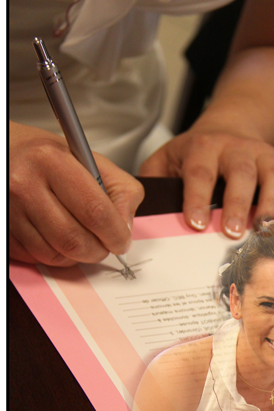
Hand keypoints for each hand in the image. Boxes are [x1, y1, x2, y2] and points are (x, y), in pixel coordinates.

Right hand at [9, 121, 144, 265]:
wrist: (5, 153)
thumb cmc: (46, 157)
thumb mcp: (88, 159)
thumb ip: (119, 189)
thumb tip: (124, 227)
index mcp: (52, 161)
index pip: (95, 211)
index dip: (115, 234)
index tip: (122, 240)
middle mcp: (26, 185)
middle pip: (74, 239)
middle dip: (98, 250)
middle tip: (104, 245)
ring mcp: (10, 210)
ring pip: (55, 254)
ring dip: (76, 256)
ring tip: (82, 239)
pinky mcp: (4, 229)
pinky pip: (36, 257)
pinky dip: (54, 255)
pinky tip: (58, 238)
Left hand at [139, 128, 273, 238]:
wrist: (232, 128)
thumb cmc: (196, 156)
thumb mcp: (166, 159)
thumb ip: (154, 182)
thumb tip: (138, 213)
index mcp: (202, 147)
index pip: (199, 171)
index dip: (197, 197)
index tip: (195, 224)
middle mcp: (236, 147)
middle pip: (240, 173)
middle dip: (238, 203)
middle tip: (233, 232)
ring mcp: (264, 153)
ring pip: (273, 174)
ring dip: (272, 202)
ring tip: (267, 229)